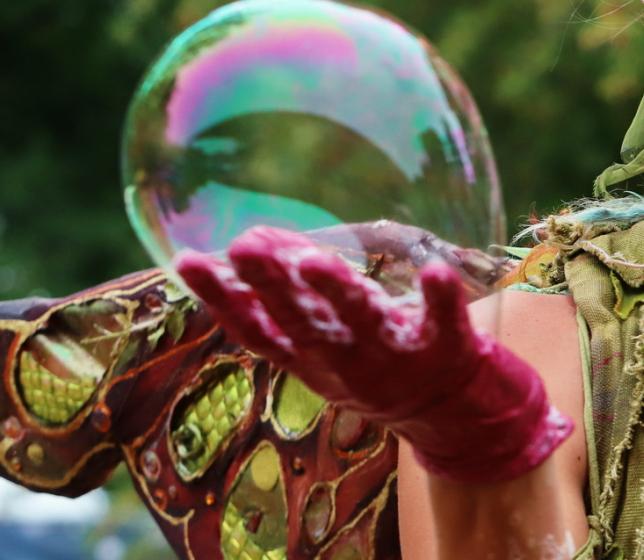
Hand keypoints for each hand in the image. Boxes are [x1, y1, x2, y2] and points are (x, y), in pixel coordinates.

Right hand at [176, 225, 571, 483]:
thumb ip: (292, 291)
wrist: (450, 413)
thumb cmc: (374, 359)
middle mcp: (345, 360)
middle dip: (273, 286)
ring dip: (340, 293)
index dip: (220, 298)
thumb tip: (252, 237)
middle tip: (244, 245)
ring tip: (317, 261)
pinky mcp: (448, 349)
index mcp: (310, 357)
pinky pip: (443, 323)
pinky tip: (435, 270)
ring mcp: (395, 357)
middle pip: (302, 324)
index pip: (255, 329)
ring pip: (363, 323)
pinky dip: (438, 299)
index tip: (186, 261)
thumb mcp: (325, 335)